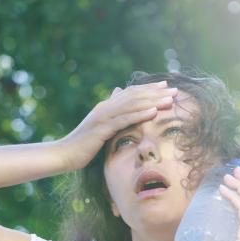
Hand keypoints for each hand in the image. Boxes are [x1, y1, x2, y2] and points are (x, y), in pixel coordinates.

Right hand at [55, 81, 178, 169]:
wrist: (63, 155)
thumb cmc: (82, 146)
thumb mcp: (99, 131)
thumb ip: (111, 119)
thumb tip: (117, 106)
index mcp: (106, 107)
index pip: (131, 94)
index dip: (149, 89)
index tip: (166, 86)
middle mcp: (105, 107)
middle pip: (135, 96)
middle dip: (156, 93)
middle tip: (175, 90)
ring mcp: (103, 117)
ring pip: (132, 105)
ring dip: (153, 101)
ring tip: (170, 99)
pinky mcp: (102, 128)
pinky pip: (124, 119)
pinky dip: (140, 114)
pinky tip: (154, 112)